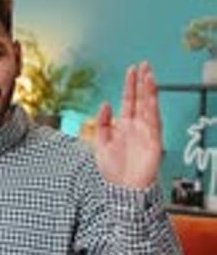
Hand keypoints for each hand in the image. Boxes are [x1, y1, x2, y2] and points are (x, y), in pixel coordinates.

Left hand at [94, 62, 162, 188]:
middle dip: (142, 82)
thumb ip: (101, 124)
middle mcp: (136, 126)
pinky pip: (154, 121)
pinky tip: (151, 97)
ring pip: (149, 107)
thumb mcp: (100, 144)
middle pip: (141, 99)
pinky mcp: (153, 141)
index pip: (128, 100)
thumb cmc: (113, 171)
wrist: (123, 190)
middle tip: (144, 65)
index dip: (130, 85)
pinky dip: (153, 108)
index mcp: (124, 126)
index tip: (131, 70)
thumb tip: (104, 105)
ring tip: (149, 75)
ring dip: (149, 91)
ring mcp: (145, 132)